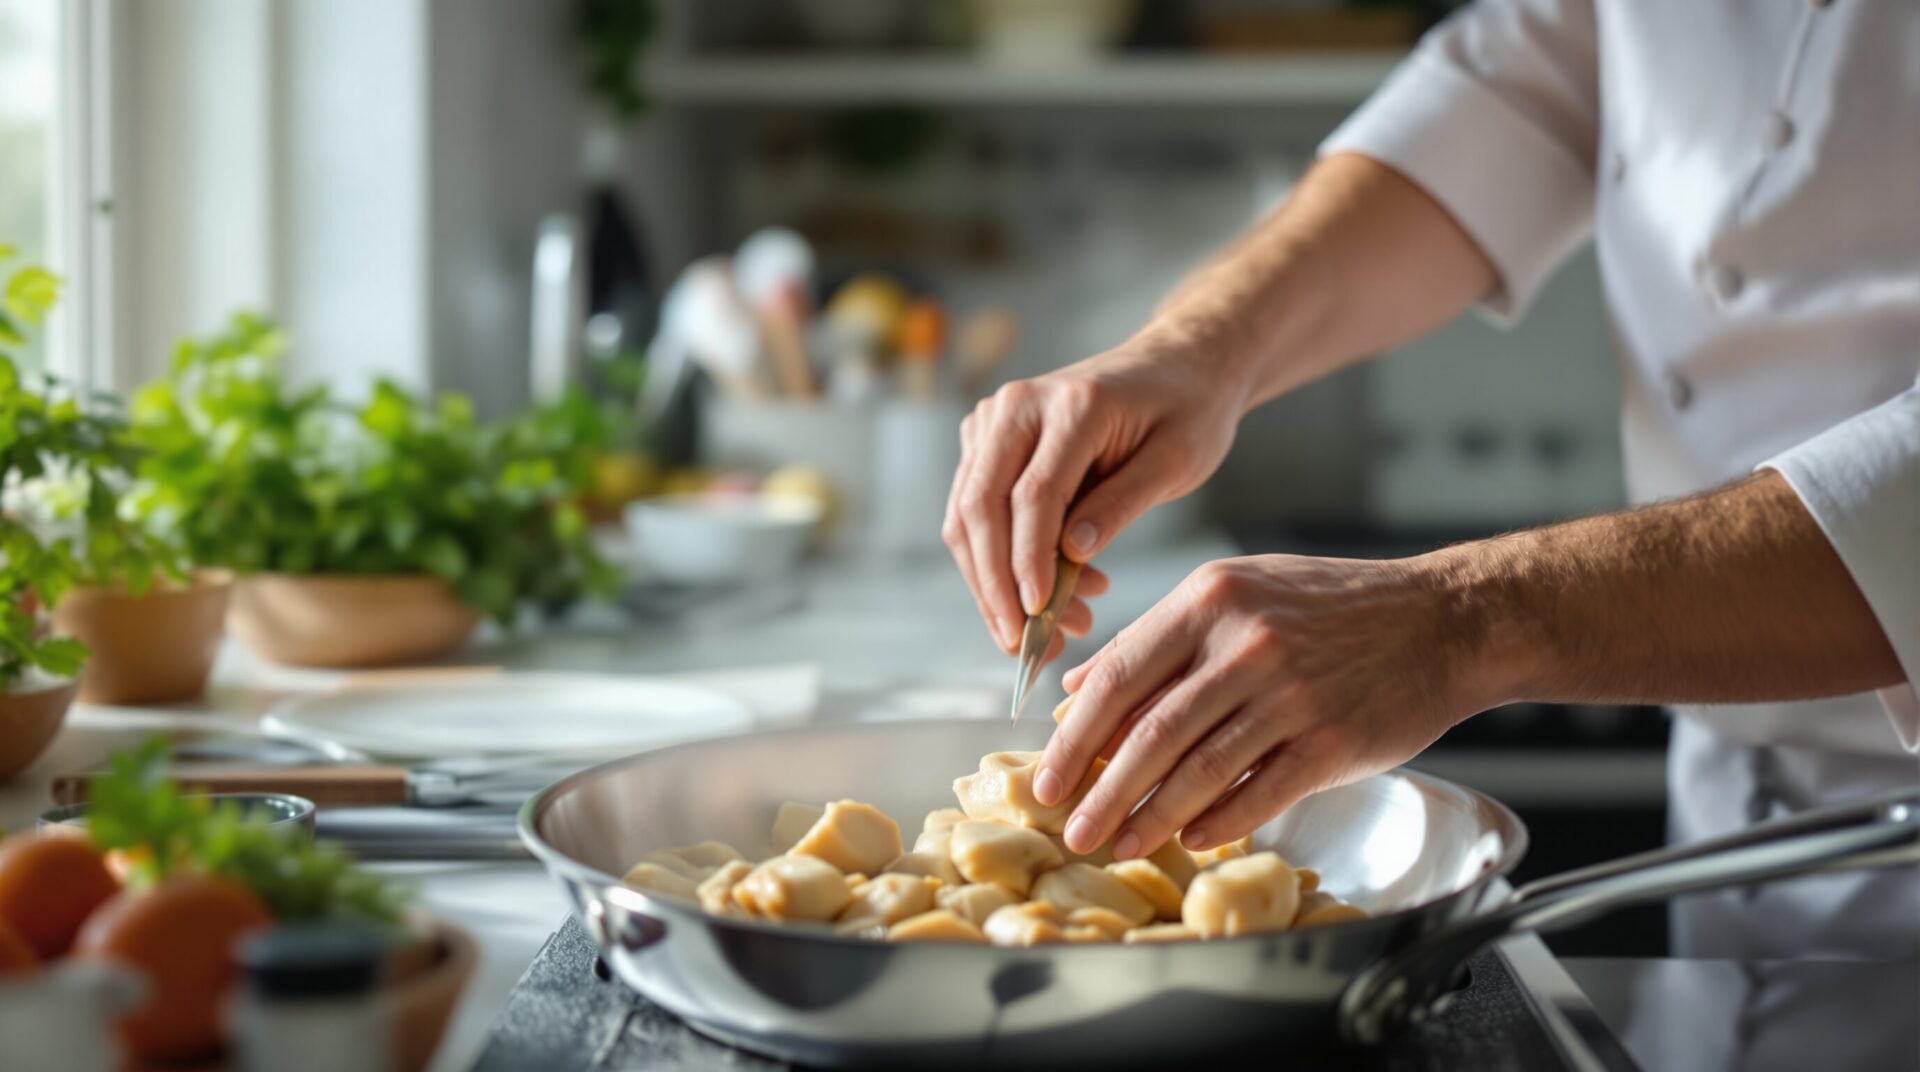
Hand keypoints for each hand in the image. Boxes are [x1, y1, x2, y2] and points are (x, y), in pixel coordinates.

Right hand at [942, 339, 1245, 652]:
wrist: (1175, 365)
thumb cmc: (1186, 410)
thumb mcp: (1178, 459)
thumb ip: (1123, 503)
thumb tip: (1072, 555)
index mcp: (1071, 403)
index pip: (1031, 496)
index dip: (1029, 564)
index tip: (1040, 619)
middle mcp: (1016, 404)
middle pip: (981, 508)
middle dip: (996, 588)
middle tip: (1028, 648)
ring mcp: (992, 419)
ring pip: (966, 516)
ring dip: (994, 583)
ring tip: (1052, 630)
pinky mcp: (985, 439)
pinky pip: (974, 510)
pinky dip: (999, 561)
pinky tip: (1051, 592)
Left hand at [1035, 552, 1509, 858]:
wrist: (1443, 619)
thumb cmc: (1332, 605)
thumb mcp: (1238, 592)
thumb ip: (1158, 639)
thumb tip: (1080, 686)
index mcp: (1211, 600)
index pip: (1121, 675)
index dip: (1076, 736)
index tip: (1045, 776)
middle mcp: (1246, 644)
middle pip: (1150, 733)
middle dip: (1101, 791)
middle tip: (1071, 830)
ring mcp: (1291, 694)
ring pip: (1199, 770)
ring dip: (1152, 818)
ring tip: (1119, 844)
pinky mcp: (1332, 741)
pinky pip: (1259, 793)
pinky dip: (1220, 822)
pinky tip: (1193, 841)